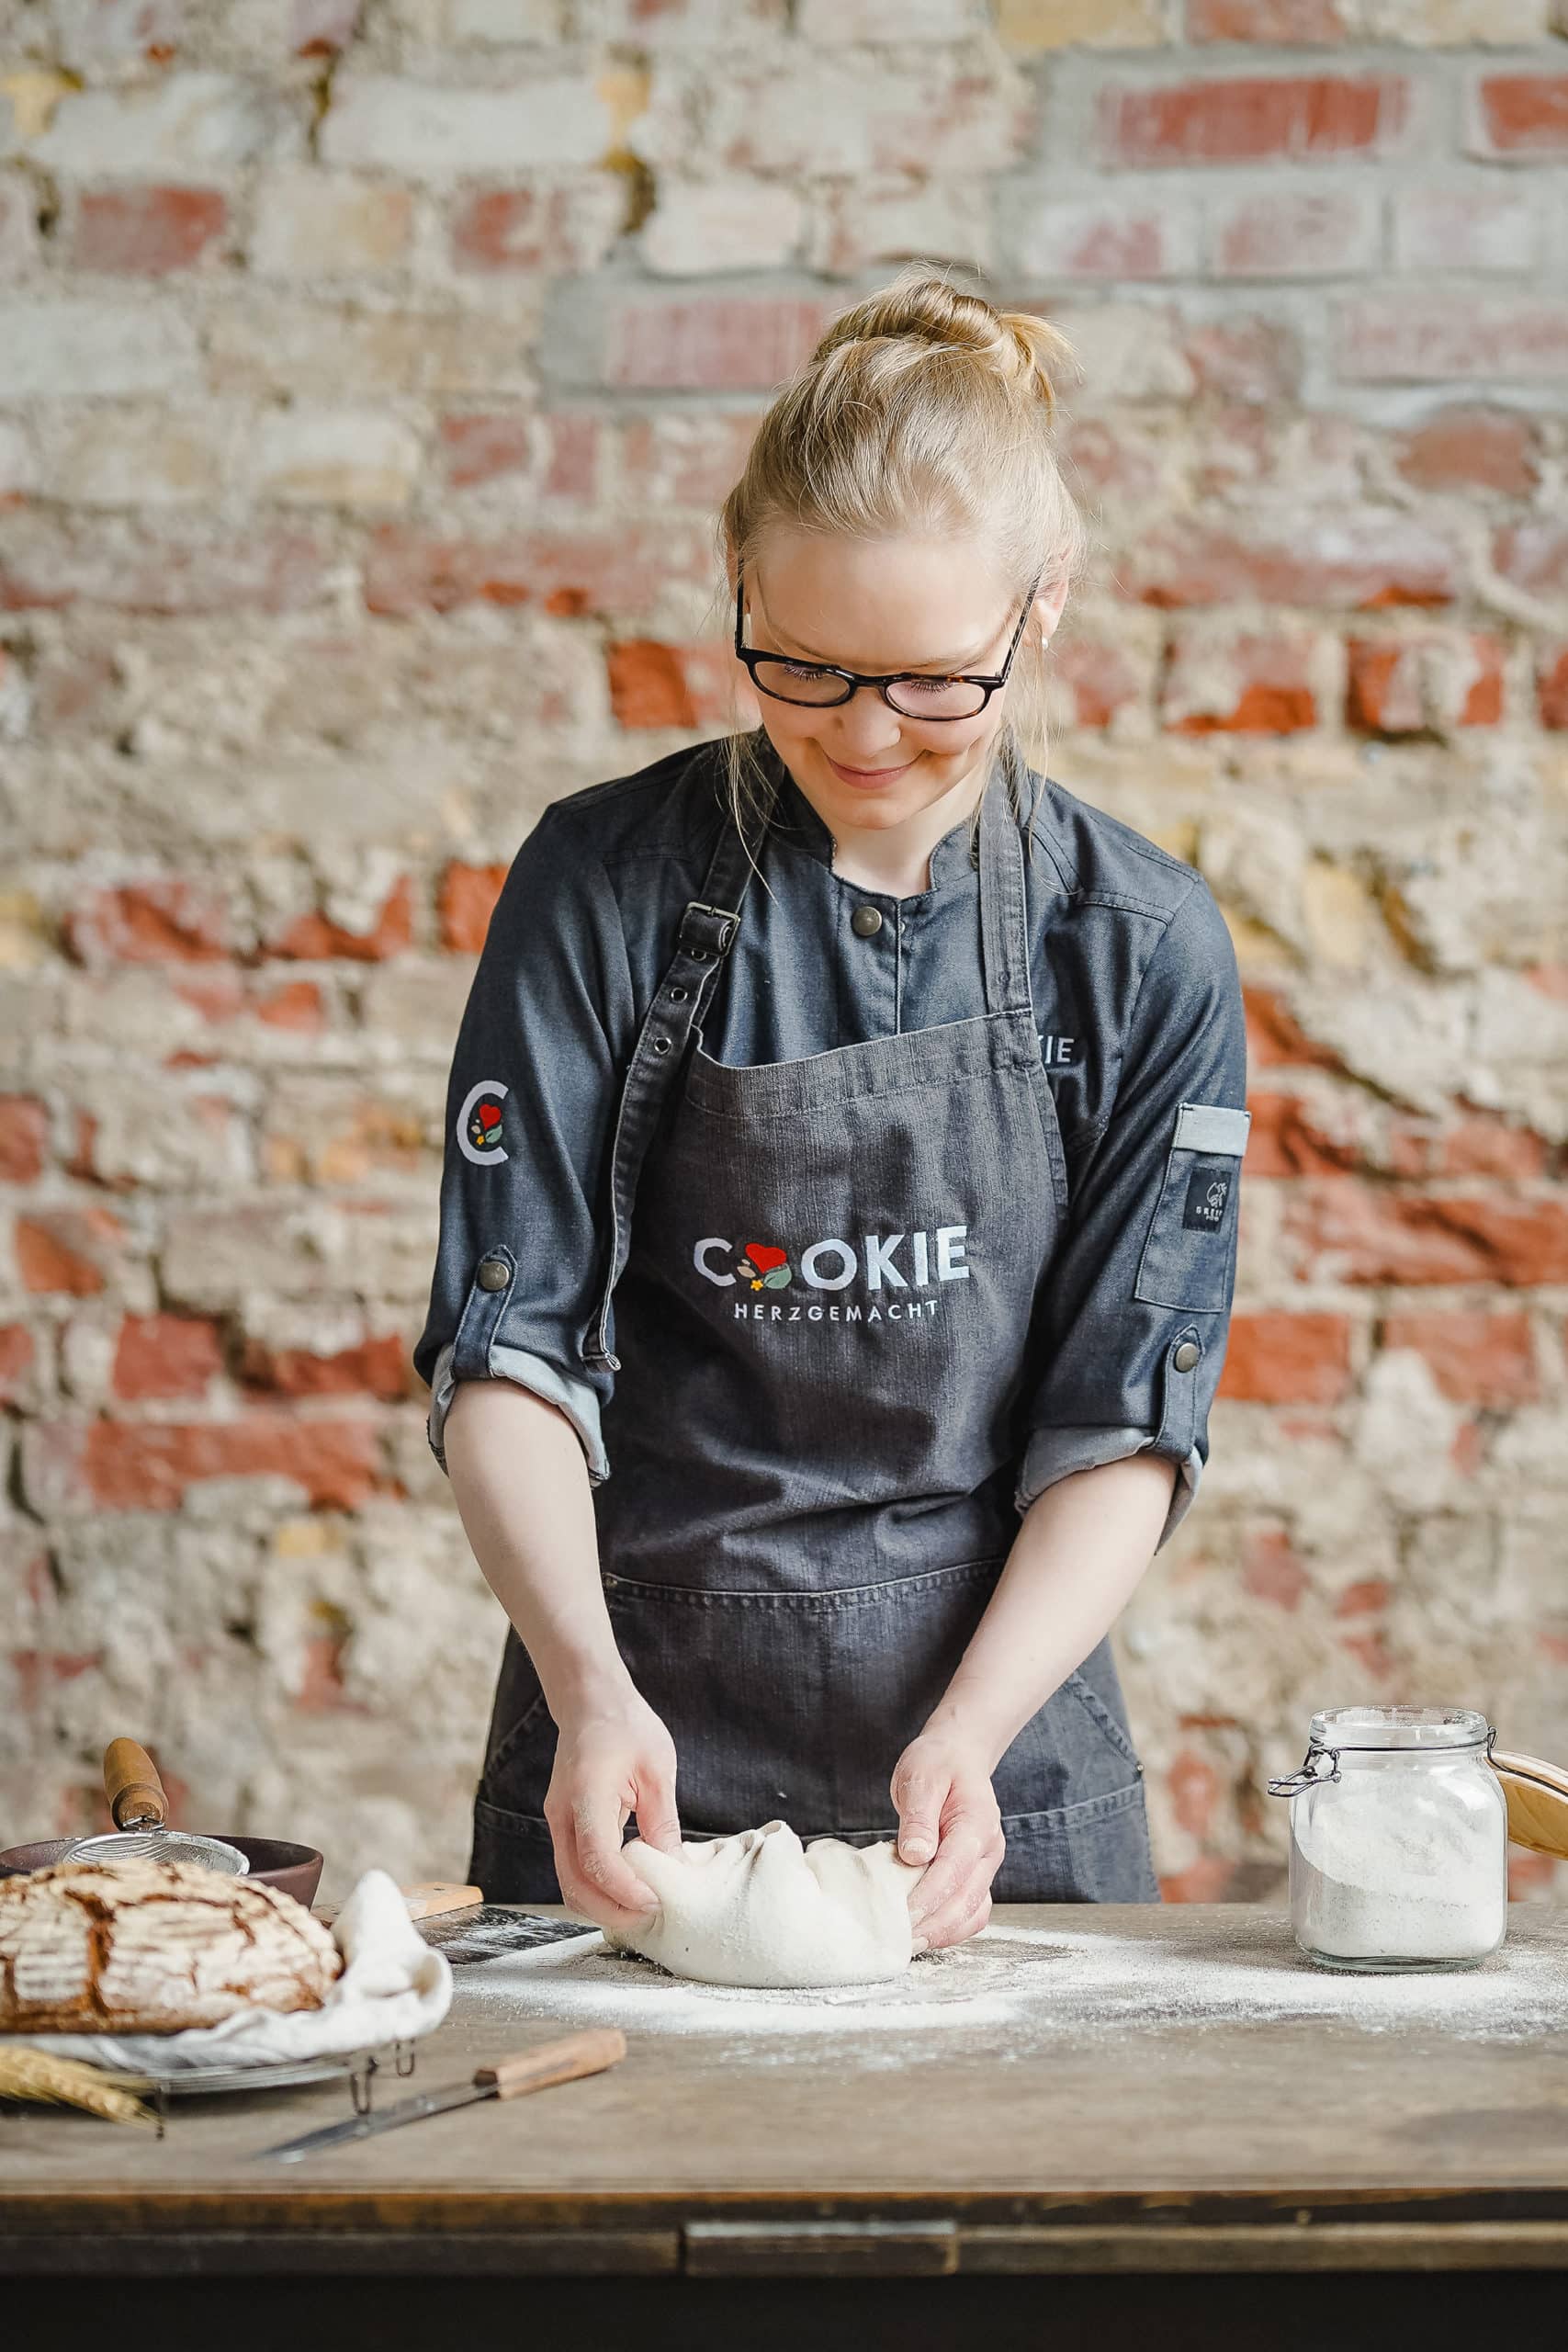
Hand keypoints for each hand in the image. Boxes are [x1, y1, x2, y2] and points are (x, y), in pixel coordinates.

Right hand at [543, 1691, 680, 1930]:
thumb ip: (662, 1820)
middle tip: (650, 1919)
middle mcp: (562, 1812)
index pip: (597, 1858)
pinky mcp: (562, 1825)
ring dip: (601, 1905)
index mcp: (587, 1793)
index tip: (655, 1902)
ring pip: (569, 1883)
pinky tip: (625, 1890)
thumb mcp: (657, 1768)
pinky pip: (572, 1869)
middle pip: (574, 1884)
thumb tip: (675, 1866)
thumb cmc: (626, 1727)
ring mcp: (557, 1820)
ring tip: (640, 1911)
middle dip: (611, 1911)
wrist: (590, 1703)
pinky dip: (595, 1888)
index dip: (624, 1890)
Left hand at [890, 1729, 1004, 1953]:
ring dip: (945, 1933)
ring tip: (909, 1944)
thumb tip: (915, 1855)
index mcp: (977, 1823)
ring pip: (974, 1913)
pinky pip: (971, 1911)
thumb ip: (919, 1816)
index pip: (956, 1869)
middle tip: (900, 1941)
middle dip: (935, 1926)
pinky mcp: (976, 1875)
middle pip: (969, 1900)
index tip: (902, 1914)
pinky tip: (924, 1931)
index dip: (929, 1896)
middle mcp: (988, 1849)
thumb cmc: (938, 1764)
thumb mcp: (921, 1777)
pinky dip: (951, 1927)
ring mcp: (985, 1865)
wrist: (958, 1756)